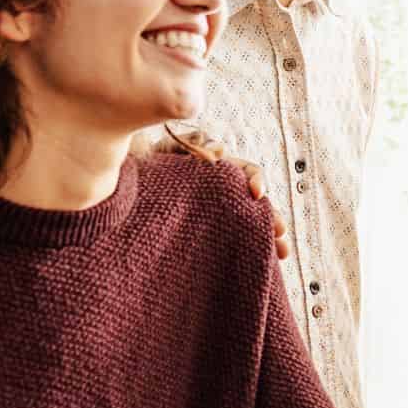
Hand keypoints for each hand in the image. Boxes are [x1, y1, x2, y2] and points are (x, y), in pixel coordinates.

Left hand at [151, 127, 292, 259]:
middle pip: (256, 205)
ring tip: (280, 253)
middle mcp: (224, 194)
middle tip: (280, 234)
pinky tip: (261, 262)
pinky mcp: (207, 236)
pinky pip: (232, 245)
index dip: (257, 180)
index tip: (256, 194)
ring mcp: (217, 216)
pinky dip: (247, 252)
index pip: (248, 172)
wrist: (127, 188)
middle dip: (271, 218)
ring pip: (248, 226)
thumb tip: (222, 151)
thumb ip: (193, 145)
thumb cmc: (148, 166)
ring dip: (265, 238)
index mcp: (220, 171)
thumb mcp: (167, 150)